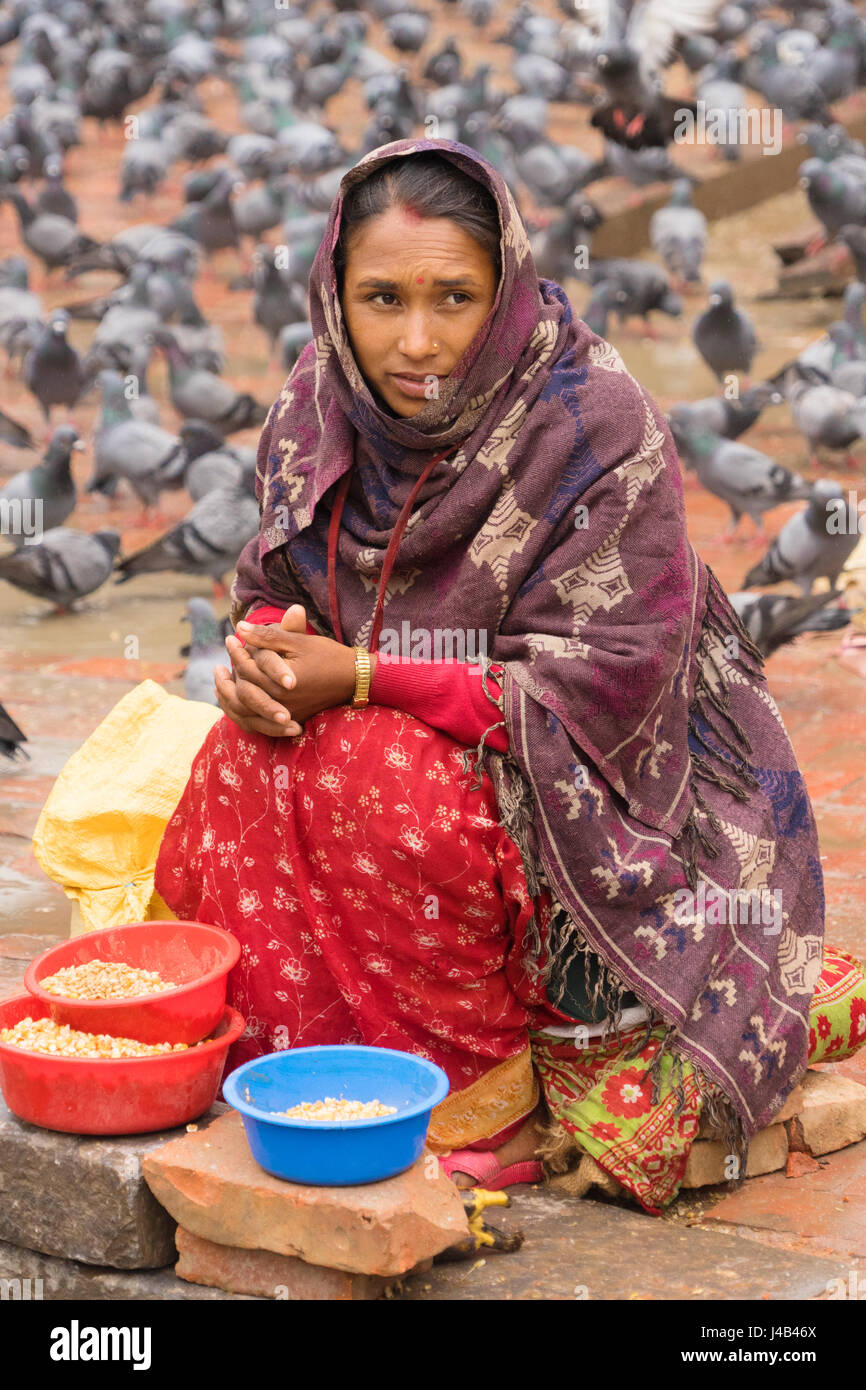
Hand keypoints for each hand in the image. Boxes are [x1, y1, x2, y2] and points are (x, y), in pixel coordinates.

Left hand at [215, 603, 369, 733]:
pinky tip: (235, 701)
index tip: (230, 638)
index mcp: (279, 683)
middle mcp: (280, 703)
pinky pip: (258, 723)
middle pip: (241, 694)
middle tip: (218, 667)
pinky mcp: (289, 720)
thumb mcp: (297, 641)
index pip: (246, 669)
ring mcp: (284, 715)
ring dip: (230, 700)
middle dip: (226, 680)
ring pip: (246, 713)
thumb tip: (239, 627)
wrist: (354, 678)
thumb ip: (266, 636)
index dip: (235, 652)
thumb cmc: (327, 655)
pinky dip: (243, 713)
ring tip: (221, 685)